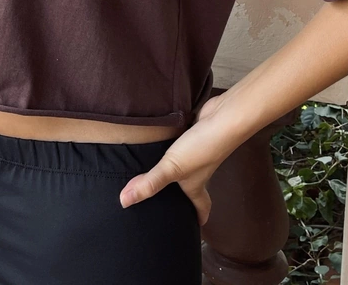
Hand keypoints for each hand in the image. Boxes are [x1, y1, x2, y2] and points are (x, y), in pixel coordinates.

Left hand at [118, 93, 235, 225]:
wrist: (223, 118)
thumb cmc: (200, 149)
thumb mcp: (173, 168)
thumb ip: (150, 183)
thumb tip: (124, 202)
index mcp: (196, 185)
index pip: (201, 207)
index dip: (199, 218)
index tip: (194, 228)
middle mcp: (200, 171)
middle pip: (194, 187)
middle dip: (184, 196)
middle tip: (169, 201)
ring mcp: (199, 151)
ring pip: (189, 166)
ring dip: (179, 170)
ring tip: (161, 172)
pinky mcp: (196, 134)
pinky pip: (185, 145)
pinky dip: (176, 147)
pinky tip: (163, 142)